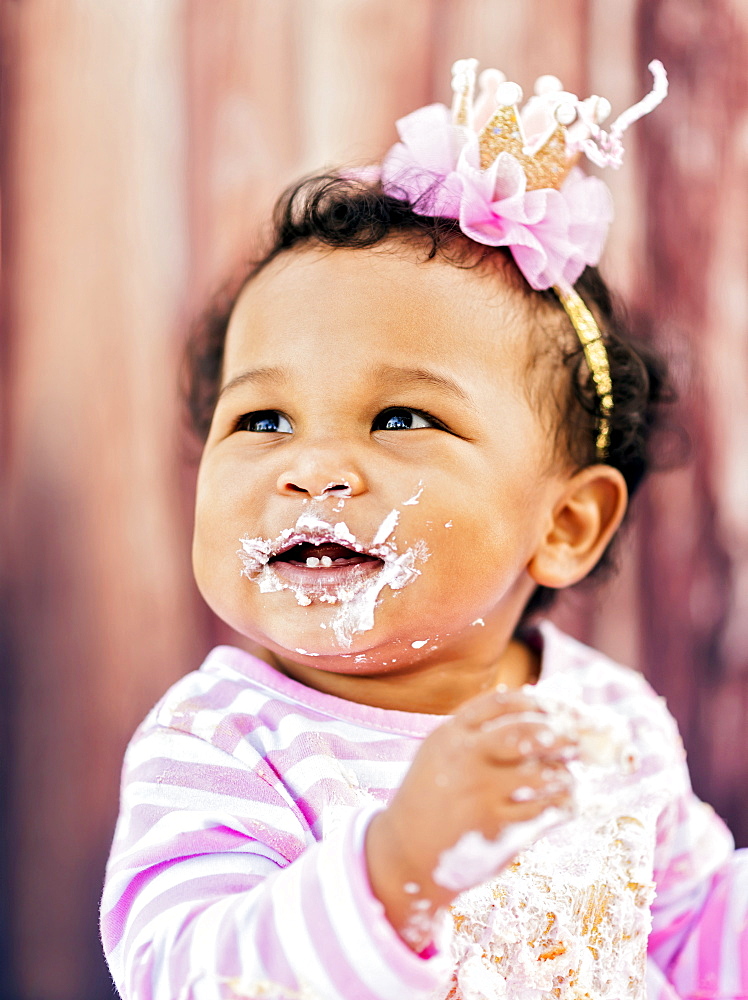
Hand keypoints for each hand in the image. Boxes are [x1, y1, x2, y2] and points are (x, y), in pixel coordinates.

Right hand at [365, 687, 575, 949]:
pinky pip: (545, 810)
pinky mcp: (495, 829)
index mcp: (451, 734)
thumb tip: (536, 708)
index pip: (503, 704)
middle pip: (528, 732)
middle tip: (576, 742)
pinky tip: (564, 806)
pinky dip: (564, 805)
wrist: (404, 856)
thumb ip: (477, 731)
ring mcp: (480, 794)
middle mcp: (465, 758)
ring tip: (566, 780)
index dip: (540, 704)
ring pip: (543, 773)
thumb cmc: (432, 799)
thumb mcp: (441, 753)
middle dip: (561, 735)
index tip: (560, 711)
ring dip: (565, 775)